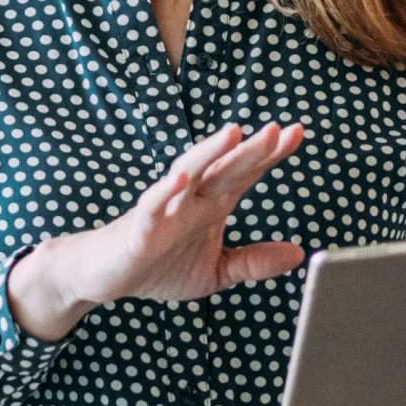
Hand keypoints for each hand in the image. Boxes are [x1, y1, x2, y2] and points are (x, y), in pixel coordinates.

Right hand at [7, 122, 306, 341]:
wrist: (106, 277)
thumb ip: (254, 261)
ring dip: (211, 152)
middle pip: (226, 168)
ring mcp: (166, 208)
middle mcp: (192, 198)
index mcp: (213, 204)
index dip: (271, 155)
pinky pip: (153, 203)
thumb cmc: (159, 266)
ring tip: (234, 133)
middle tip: (279, 129)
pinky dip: (166, 189)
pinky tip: (181, 176)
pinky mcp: (140, 226)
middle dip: (252, 149)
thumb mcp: (216, 270)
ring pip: (191, 173)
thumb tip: (300, 254)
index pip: (246, 174)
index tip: (297, 133)